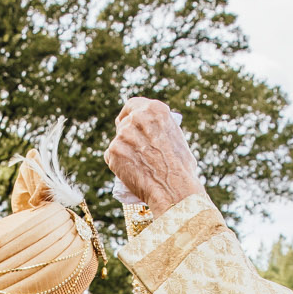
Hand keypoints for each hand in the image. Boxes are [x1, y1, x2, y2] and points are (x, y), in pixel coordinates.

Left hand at [105, 98, 206, 214]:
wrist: (174, 189)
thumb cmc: (181, 168)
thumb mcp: (175, 137)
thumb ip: (158, 130)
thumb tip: (150, 133)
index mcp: (155, 109)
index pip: (133, 104)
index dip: (128, 114)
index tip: (126, 121)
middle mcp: (137, 118)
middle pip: (123, 124)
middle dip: (126, 136)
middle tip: (133, 150)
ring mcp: (123, 134)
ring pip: (117, 142)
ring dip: (122, 151)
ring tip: (138, 166)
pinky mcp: (113, 151)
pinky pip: (110, 157)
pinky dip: (117, 165)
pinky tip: (130, 172)